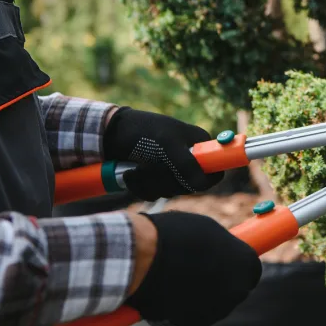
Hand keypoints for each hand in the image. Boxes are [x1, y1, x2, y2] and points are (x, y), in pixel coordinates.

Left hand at [103, 107, 220, 199]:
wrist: (110, 132)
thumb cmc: (141, 132)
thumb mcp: (166, 145)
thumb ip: (187, 164)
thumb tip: (203, 185)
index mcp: (198, 145)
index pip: (214, 172)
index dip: (202, 180)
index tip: (182, 179)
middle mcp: (188, 158)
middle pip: (189, 187)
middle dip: (165, 181)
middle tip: (150, 167)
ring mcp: (171, 169)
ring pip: (169, 192)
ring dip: (149, 184)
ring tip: (135, 169)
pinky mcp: (155, 178)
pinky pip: (154, 194)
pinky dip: (140, 187)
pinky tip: (130, 175)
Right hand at [125, 211, 261, 325]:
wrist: (144, 258)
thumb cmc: (177, 235)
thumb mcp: (207, 230)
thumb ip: (222, 246)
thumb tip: (223, 252)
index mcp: (247, 266)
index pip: (250, 270)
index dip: (235, 264)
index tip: (223, 260)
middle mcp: (238, 293)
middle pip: (232, 290)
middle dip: (218, 282)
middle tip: (195, 268)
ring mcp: (216, 313)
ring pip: (210, 305)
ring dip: (198, 295)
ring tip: (173, 276)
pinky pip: (188, 318)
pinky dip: (178, 309)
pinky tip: (164, 292)